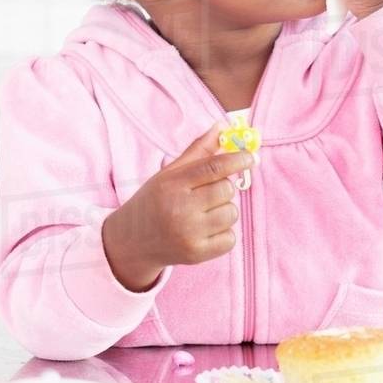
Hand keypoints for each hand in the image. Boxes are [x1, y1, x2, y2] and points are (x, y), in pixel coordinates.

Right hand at [101, 122, 253, 291]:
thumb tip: (222, 127)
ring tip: (204, 214)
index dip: (237, 160)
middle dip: (223, 188)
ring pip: (231, 213)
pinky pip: (230, 238)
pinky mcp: (196, 254)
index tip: (250, 157)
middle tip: (207, 193)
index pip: (213, 167)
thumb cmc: (154, 202)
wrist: (132, 242)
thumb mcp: (169, 174)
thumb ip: (197, 151)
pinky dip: (223, 233)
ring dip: (224, 211)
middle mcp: (179, 209)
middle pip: (226, 190)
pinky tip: (205, 231)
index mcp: (172, 184)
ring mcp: (189, 234)